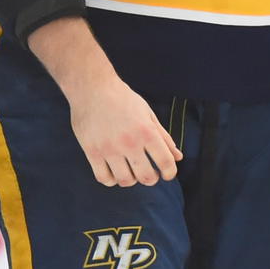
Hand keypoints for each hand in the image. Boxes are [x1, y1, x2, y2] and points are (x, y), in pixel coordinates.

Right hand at [27, 16, 182, 186]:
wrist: (91, 87)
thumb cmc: (122, 98)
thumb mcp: (147, 113)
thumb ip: (163, 136)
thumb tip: (178, 157)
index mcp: (146, 131)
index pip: (166, 162)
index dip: (170, 173)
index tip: (166, 174)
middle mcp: (129, 142)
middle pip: (147, 177)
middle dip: (151, 178)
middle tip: (148, 172)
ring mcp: (109, 148)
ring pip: (125, 181)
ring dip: (131, 179)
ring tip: (129, 170)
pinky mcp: (92, 151)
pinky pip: (104, 178)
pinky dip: (111, 179)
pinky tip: (113, 170)